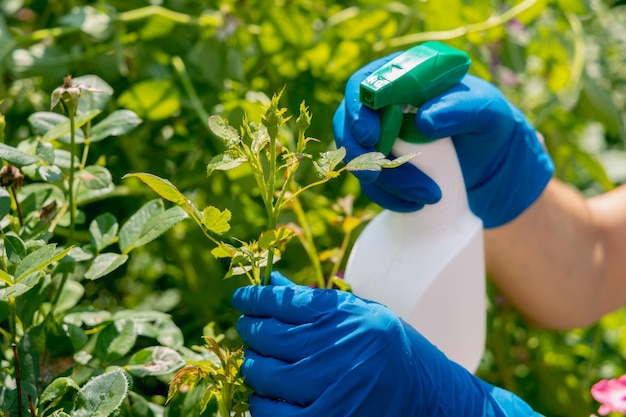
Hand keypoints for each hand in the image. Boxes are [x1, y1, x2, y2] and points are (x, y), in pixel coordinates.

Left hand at [232, 272, 538, 415]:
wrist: (435, 405)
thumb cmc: (399, 354)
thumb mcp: (365, 317)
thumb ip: (316, 303)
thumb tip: (271, 283)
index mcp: (351, 317)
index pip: (286, 301)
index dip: (256, 297)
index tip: (243, 297)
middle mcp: (340, 350)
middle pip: (268, 335)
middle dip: (250, 329)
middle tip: (248, 327)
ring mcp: (331, 390)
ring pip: (263, 374)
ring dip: (254, 366)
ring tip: (259, 360)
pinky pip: (270, 412)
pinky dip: (261, 402)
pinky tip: (268, 394)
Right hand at [333, 54, 553, 227]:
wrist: (492, 161)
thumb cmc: (488, 123)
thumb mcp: (485, 111)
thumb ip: (460, 108)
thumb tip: (423, 121)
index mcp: (402, 77)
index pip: (364, 84)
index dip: (358, 108)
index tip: (370, 135)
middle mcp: (383, 107)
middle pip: (348, 124)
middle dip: (359, 152)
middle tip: (376, 175)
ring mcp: (380, 139)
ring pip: (358, 159)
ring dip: (384, 182)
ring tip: (425, 195)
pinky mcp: (383, 168)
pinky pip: (372, 184)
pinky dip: (389, 197)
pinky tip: (417, 204)